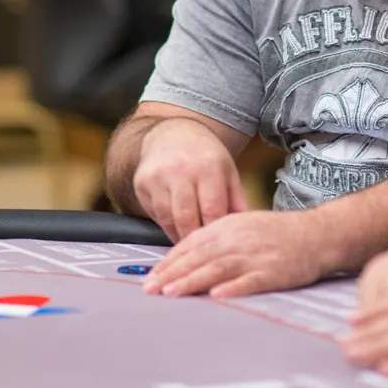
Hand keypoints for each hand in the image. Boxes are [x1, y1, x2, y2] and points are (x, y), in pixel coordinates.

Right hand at [132, 118, 247, 242]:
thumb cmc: (206, 157)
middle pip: (186, 218)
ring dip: (178, 236)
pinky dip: (166, 225)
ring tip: (189, 245)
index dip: (215, 232)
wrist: (173, 133)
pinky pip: (154, 214)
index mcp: (208, 166)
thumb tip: (246, 232)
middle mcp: (181, 170)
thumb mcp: (228, 172)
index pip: (212, 209)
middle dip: (195, 239)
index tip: (220, 247)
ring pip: (167, 219)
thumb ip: (237, 202)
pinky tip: (175, 228)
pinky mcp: (141, 183)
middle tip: (203, 253)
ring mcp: (158, 176)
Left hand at [144, 210, 327, 298]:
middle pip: (200, 256)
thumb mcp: (243, 224)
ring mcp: (256, 255)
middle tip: (152, 288)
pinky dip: (233, 288)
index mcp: (229, 225)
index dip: (170, 261)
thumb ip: (216, 238)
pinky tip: (217, 296)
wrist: (317, 233)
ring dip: (193, 281)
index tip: (152, 276)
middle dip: (173, 273)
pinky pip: (250, 280)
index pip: (192, 243)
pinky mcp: (273, 271)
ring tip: (173, 293)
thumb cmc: (278, 232)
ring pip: (218, 268)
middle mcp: (239, 238)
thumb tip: (186, 254)